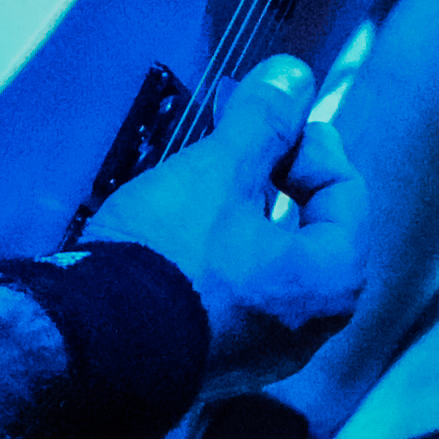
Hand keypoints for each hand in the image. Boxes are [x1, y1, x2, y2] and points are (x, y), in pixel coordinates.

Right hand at [79, 55, 364, 389]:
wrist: (93, 349)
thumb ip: (263, 122)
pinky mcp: (216, 362)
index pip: (345, 191)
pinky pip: (235, 296)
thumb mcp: (218, 173)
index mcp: (331, 279)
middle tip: (233, 137)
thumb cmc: (171, 259)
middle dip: (271, 173)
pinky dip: (219, 256)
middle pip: (307, 228)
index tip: (266, 116)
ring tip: (199, 177)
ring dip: (242, 213)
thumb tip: (295, 76)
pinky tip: (178, 232)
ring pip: (268, 262)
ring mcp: (263, 352)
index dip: (307, 141)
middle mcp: (311, 326)